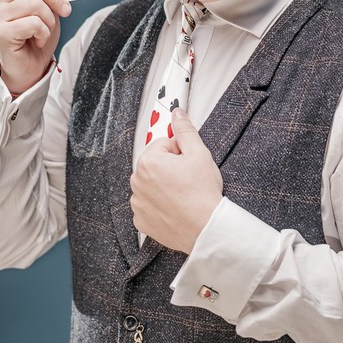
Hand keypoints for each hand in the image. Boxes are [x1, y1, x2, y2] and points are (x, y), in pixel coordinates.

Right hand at [0, 0, 70, 93]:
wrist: (31, 69)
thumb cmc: (38, 37)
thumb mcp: (46, 9)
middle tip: (64, 9)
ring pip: (35, 4)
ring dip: (49, 20)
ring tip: (44, 31)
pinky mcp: (1, 32)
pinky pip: (34, 23)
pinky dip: (44, 33)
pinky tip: (38, 40)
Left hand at [130, 109, 222, 252]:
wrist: (206, 228)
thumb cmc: (202, 193)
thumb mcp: (199, 153)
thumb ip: (184, 130)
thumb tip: (177, 113)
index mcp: (148, 161)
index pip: (164, 145)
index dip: (181, 153)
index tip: (189, 165)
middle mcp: (137, 182)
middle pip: (155, 165)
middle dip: (170, 169)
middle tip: (188, 181)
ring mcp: (137, 203)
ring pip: (151, 185)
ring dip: (164, 187)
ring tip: (183, 196)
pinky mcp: (141, 220)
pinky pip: (148, 206)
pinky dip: (159, 206)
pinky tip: (175, 208)